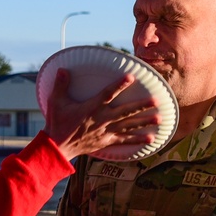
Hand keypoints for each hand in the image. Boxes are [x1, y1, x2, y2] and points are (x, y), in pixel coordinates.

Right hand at [44, 69, 159, 160]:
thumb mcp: (56, 102)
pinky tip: (151, 139)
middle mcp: (102, 119)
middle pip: (125, 111)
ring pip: (129, 126)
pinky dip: (138, 140)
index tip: (131, 77)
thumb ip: (60, 85)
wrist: (58, 147)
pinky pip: (125, 140)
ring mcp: (106, 131)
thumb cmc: (57, 122)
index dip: (119, 85)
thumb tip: (62, 69)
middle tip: (156, 101)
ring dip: (145, 122)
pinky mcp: (107, 141)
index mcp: (91, 108)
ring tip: (160, 119)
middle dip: (142, 106)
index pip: (107, 94)